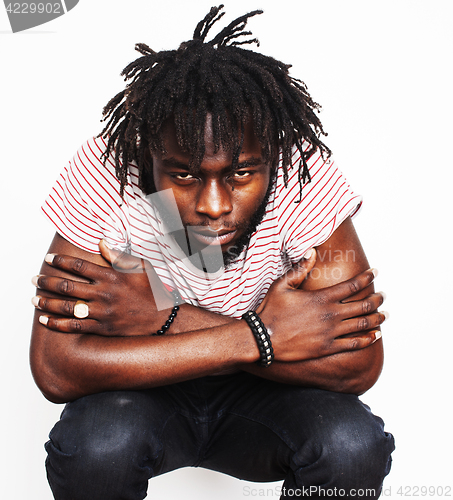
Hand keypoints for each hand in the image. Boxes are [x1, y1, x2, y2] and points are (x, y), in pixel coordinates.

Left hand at [32, 240, 174, 335]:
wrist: (163, 318)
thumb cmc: (152, 290)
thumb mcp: (140, 267)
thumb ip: (118, 255)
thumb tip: (101, 243)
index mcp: (111, 277)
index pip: (79, 266)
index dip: (60, 261)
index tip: (49, 259)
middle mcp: (104, 294)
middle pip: (67, 286)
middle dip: (47, 282)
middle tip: (35, 279)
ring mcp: (102, 312)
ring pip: (67, 307)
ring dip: (47, 303)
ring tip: (34, 300)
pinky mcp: (102, 328)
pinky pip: (75, 326)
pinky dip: (57, 323)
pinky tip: (45, 320)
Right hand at [257, 249, 386, 361]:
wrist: (263, 338)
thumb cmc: (271, 310)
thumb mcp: (282, 285)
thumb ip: (300, 268)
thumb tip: (311, 251)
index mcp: (322, 297)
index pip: (352, 285)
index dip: (367, 278)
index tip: (375, 273)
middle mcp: (331, 314)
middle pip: (363, 305)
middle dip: (377, 299)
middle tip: (384, 296)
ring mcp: (331, 333)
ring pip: (362, 324)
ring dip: (377, 319)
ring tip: (385, 315)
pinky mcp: (327, 347)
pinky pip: (354, 344)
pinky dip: (368, 339)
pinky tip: (376, 336)